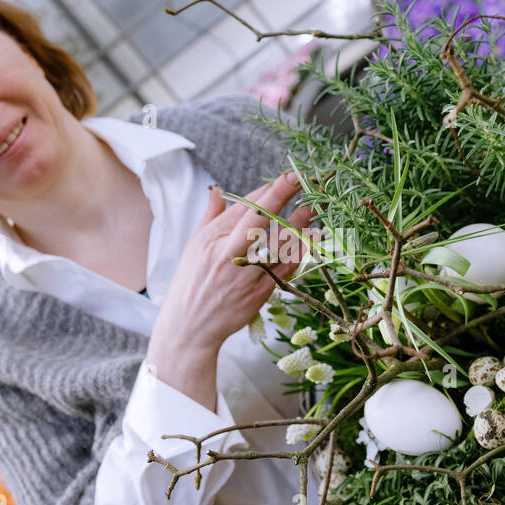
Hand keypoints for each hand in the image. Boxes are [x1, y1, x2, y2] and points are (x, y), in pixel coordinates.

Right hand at [145, 172, 314, 408]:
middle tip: (299, 179)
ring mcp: (245, 274)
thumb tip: (217, 189)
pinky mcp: (259, 292)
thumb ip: (210, 216)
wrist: (190, 327)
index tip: (286, 177)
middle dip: (279, 195)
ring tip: (314, 208)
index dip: (266, 190)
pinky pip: (284, 268)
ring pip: (276, 244)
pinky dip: (299, 252)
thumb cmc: (191, 282)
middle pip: (257, 219)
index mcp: (211, 238)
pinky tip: (310, 239)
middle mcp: (228, 253)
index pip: (242, 206)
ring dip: (298, 224)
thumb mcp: (194, 245)